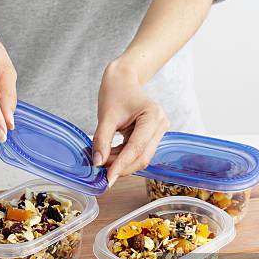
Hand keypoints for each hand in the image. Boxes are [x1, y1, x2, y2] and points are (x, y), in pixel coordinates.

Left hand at [92, 60, 168, 187]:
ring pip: (140, 157)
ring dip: (121, 163)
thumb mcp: (106, 116)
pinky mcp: (152, 136)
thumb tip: (98, 163)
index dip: (121, 165)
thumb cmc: (116, 91)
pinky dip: (123, 157)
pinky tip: (110, 155)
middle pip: (142, 157)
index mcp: (153, 116)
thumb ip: (101, 140)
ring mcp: (158, 132)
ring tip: (103, 160)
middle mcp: (160, 125)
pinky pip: (138, 152)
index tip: (108, 179)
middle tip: (102, 173)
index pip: (137, 148)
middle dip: (122, 167)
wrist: (123, 79)